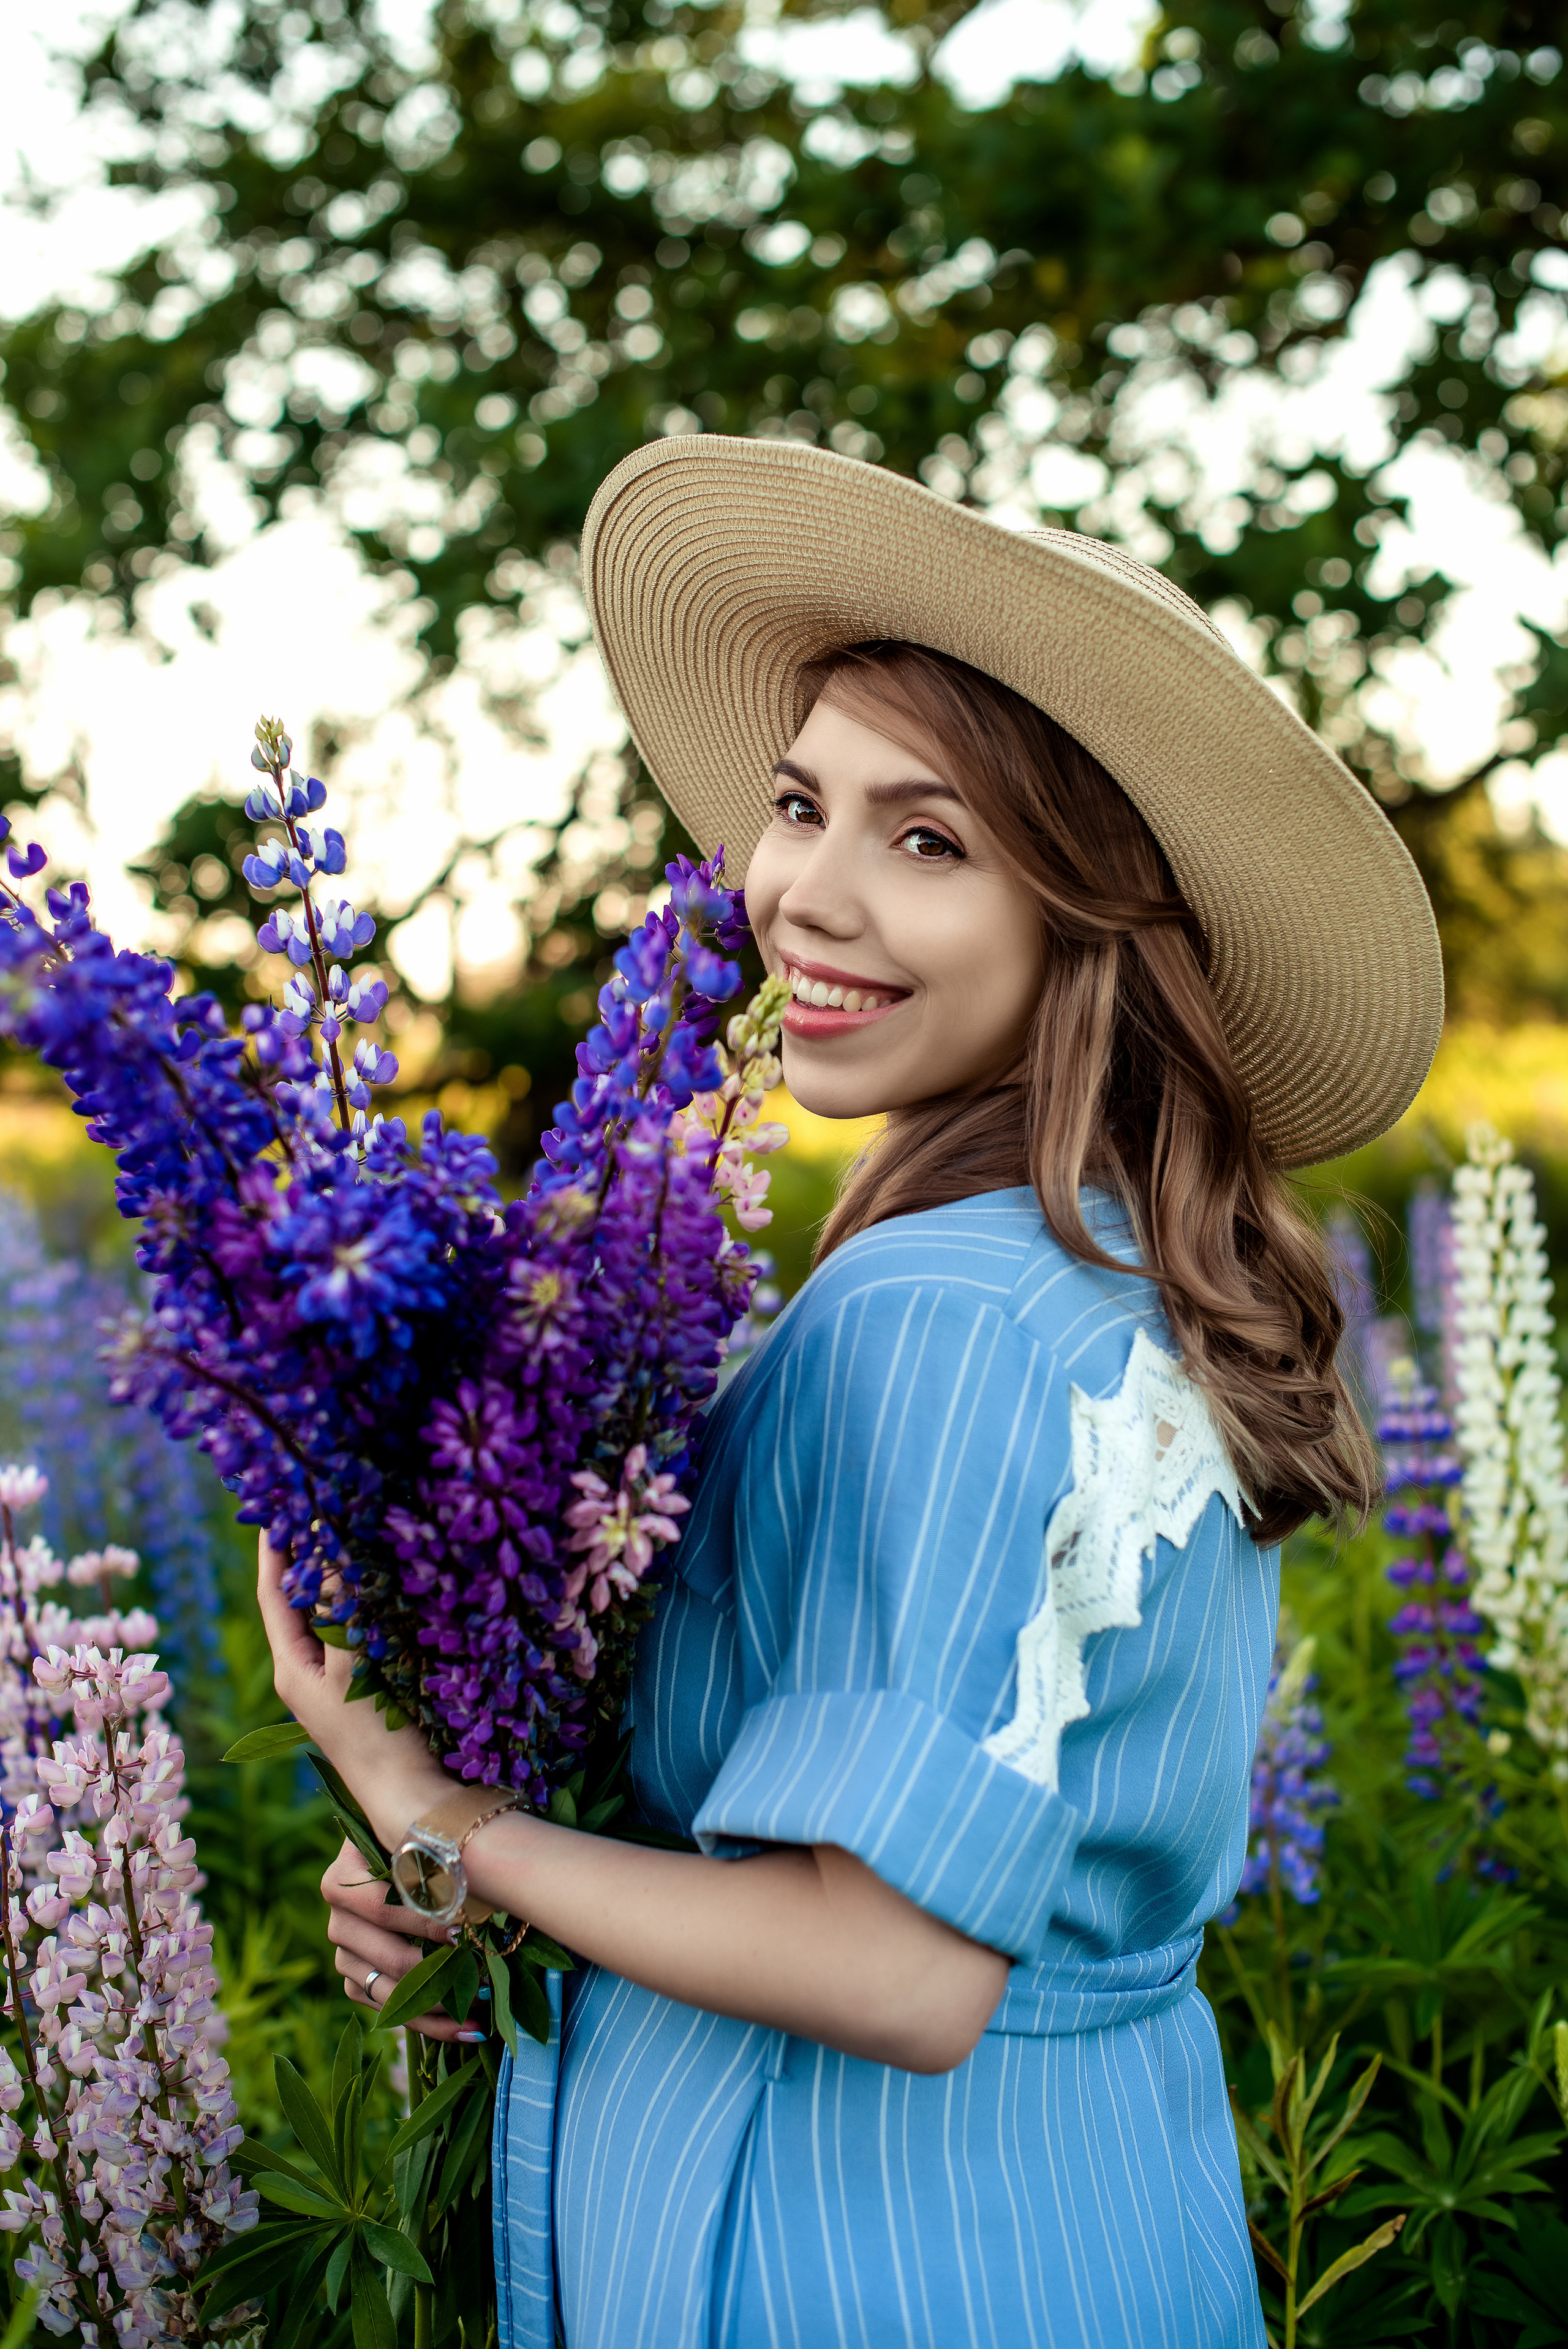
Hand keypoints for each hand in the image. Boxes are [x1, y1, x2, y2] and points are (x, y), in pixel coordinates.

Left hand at [257, 1533, 449, 1848]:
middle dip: (306, 1555)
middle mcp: (306, 1673)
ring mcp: (335, 1682)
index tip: (276, 1504)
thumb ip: (338, 1607)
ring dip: (336, 1577)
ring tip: (345, 1532)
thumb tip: (322, 1550)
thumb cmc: (377, 1734)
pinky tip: (380, 1582)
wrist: (411, 1797)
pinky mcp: (365, 1688)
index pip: (274, 1593)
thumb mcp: (353, 1663)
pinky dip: (361, 1602)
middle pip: (299, 1601)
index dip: (275, 1548)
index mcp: (291, 1667)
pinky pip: (355, 1632)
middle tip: (316, 1507)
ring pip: (330, 1614)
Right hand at [322, 1838, 482, 2046]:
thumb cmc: (419, 1840)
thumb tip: (469, 1898)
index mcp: (342, 1880)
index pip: (385, 1908)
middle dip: (442, 1972)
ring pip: (390, 1994)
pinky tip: (466, 2027)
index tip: (466, 1932)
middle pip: (390, 1958)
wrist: (399, 1853)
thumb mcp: (421, 1836)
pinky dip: (429, 2022)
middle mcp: (338, 1921)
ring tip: (482, 2011)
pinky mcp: (354, 1981)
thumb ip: (432, 1854)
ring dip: (441, 2006)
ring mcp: (344, 1954)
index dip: (426, 1922)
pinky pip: (389, 2011)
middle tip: (487, 1979)